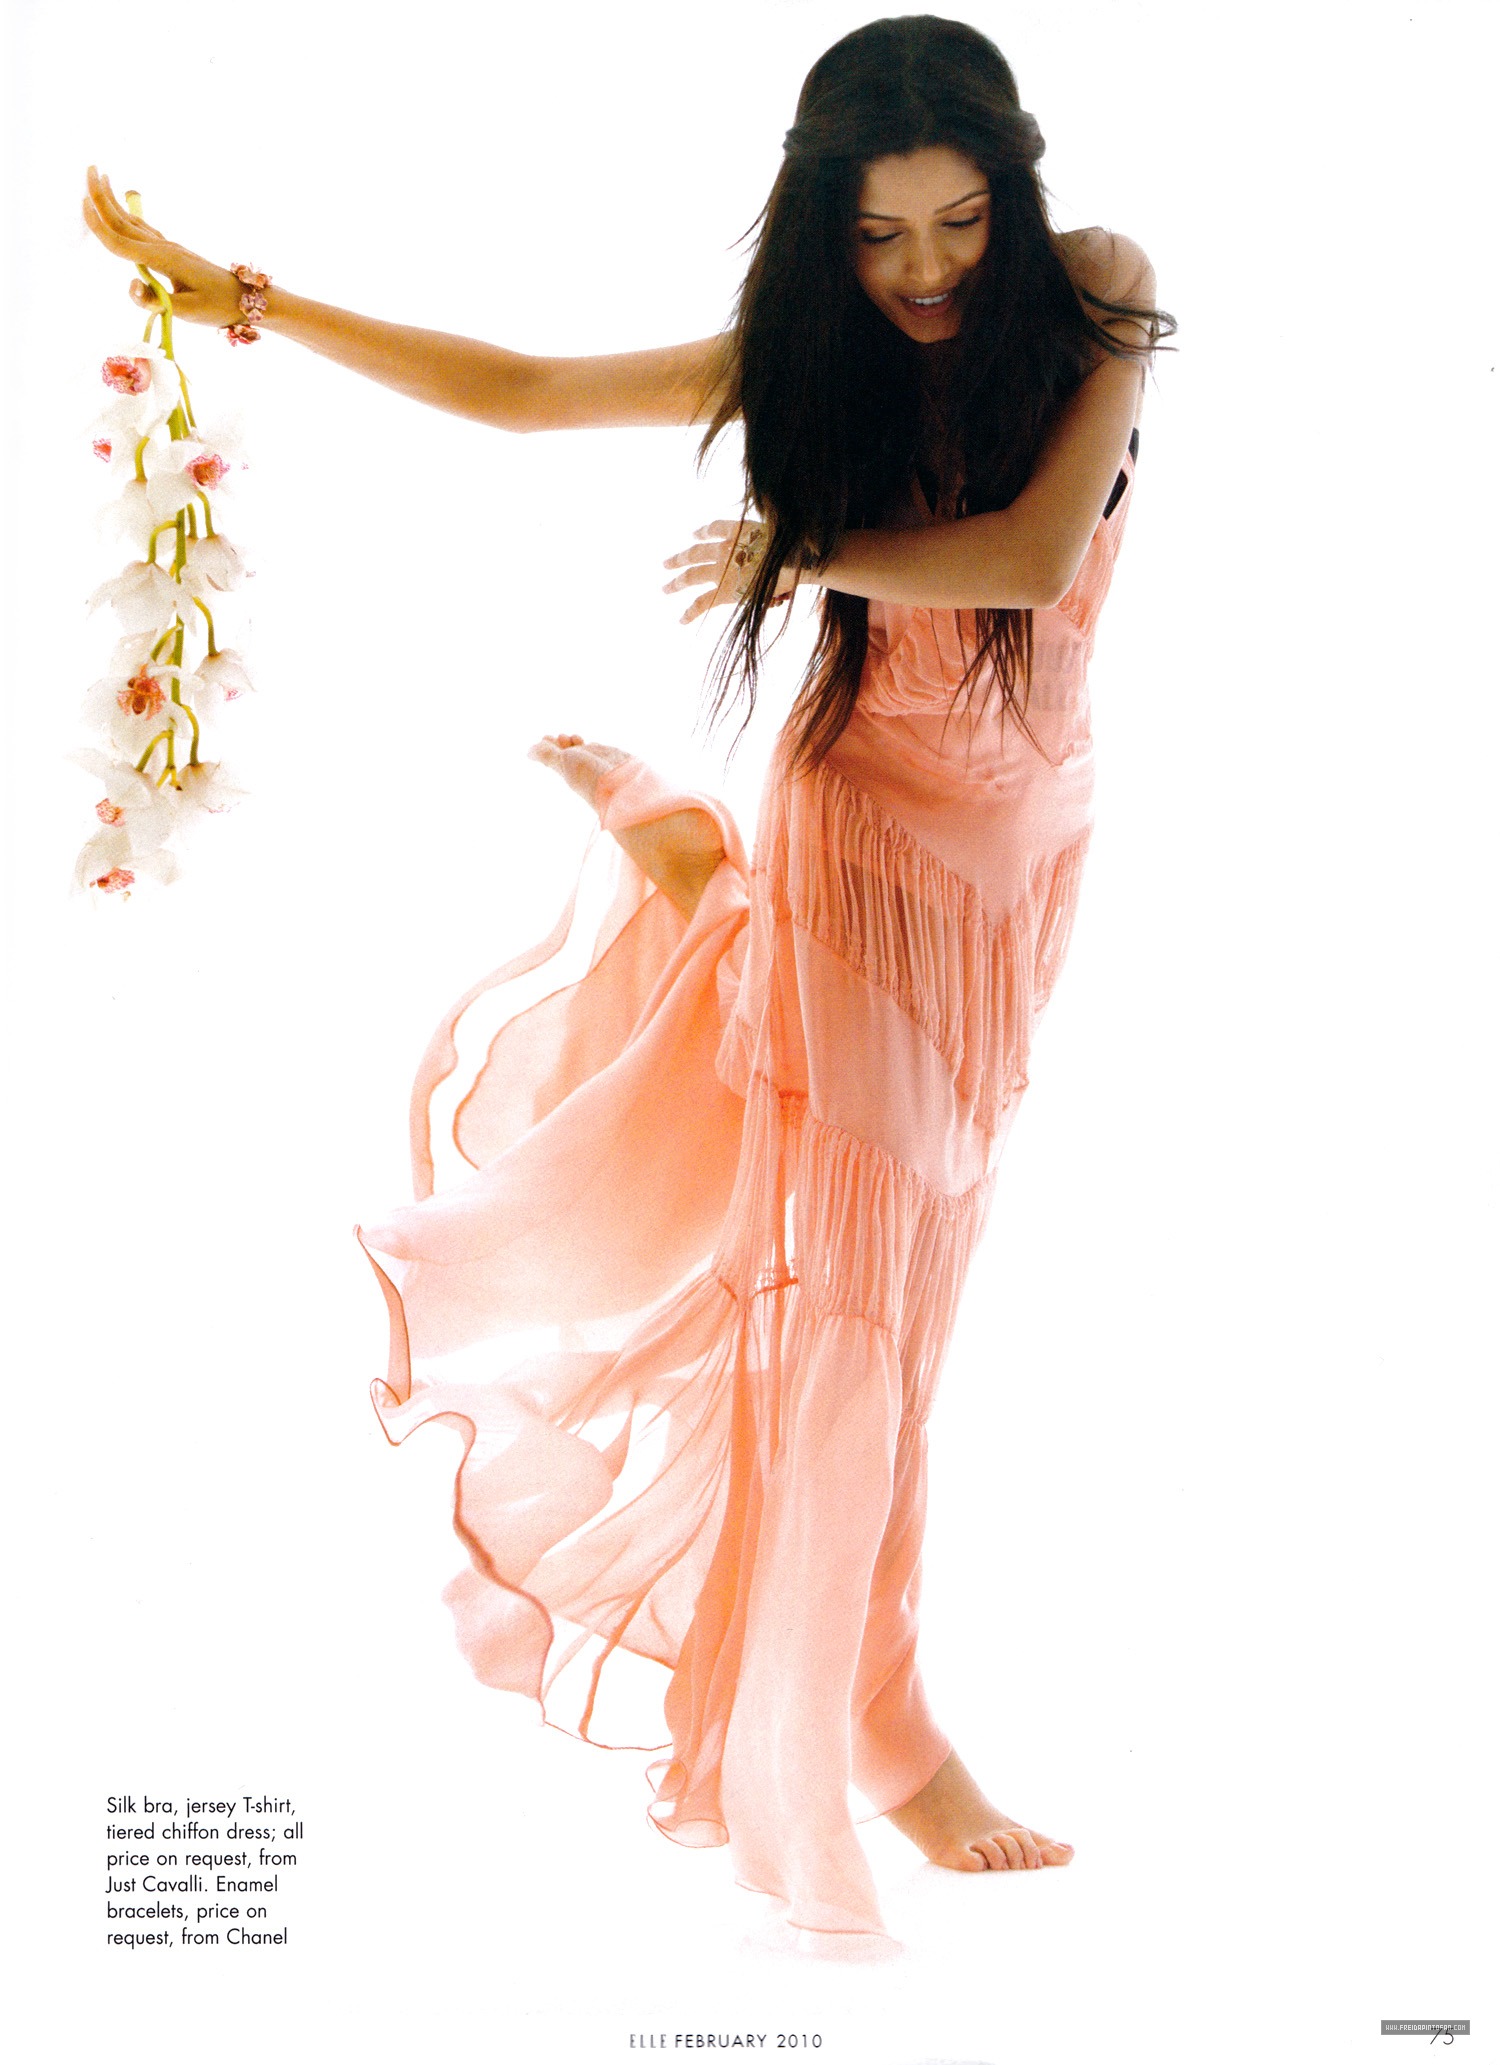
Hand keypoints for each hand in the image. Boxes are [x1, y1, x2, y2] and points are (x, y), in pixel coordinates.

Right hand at [81, 166, 249, 329]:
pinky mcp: (172, 252)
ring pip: (133, 222)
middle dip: (103, 197)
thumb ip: (156, 303)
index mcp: (163, 260)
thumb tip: (131, 287)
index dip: (99, 227)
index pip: (121, 244)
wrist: (245, 299)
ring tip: (101, 178)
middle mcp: (163, 248)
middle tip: (88, 170)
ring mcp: (168, 248)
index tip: (82, 203)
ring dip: (114, 201)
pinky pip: (143, 230)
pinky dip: (127, 216)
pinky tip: (122, 210)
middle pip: (124, 223)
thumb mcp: (188, 311)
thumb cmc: (218, 307)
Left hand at [662, 519, 798, 624]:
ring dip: (676, 582)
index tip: (694, 535)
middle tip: (665, 564)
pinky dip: (691, 612)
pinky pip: (702, 602)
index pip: (715, 528)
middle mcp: (725, 548)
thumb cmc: (795, 547)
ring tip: (665, 588)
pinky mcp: (725, 591)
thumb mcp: (779, 532)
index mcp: (738, 531)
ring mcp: (722, 569)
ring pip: (692, 575)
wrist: (793, 559)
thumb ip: (767, 539)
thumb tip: (771, 546)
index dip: (703, 532)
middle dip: (679, 559)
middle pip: (696, 553)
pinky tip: (681, 620)